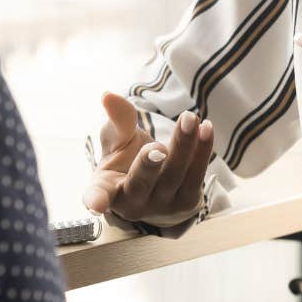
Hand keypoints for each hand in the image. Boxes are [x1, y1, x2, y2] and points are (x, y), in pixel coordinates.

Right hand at [81, 92, 215, 222]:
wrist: (157, 182)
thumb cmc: (128, 158)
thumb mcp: (118, 139)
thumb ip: (117, 120)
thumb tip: (109, 95)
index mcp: (108, 188)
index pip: (99, 194)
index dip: (96, 198)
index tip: (96, 205)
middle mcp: (133, 203)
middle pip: (141, 183)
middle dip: (149, 164)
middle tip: (158, 147)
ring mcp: (162, 206)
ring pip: (173, 175)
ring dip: (183, 146)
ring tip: (190, 118)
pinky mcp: (187, 202)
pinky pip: (196, 176)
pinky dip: (202, 150)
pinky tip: (206, 127)